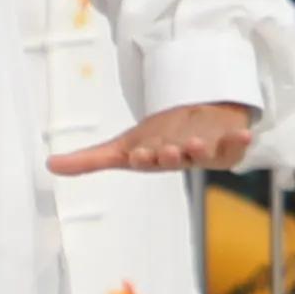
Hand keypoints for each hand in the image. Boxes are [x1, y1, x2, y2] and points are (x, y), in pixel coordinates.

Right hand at [50, 101, 258, 179]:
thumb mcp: (123, 147)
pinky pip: (236, 147)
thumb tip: (49, 166)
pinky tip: (245, 135)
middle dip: (171, 156)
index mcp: (154, 159)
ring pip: (204, 155)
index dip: (146, 157)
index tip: (140, 154)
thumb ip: (89, 160)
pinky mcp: (228, 146)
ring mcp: (206, 153)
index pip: (148, 160)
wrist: (195, 127)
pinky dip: (240, 142)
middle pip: (176, 159)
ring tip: (195, 143)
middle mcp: (180, 158)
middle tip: (167, 151)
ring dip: (201, 150)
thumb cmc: (158, 140)